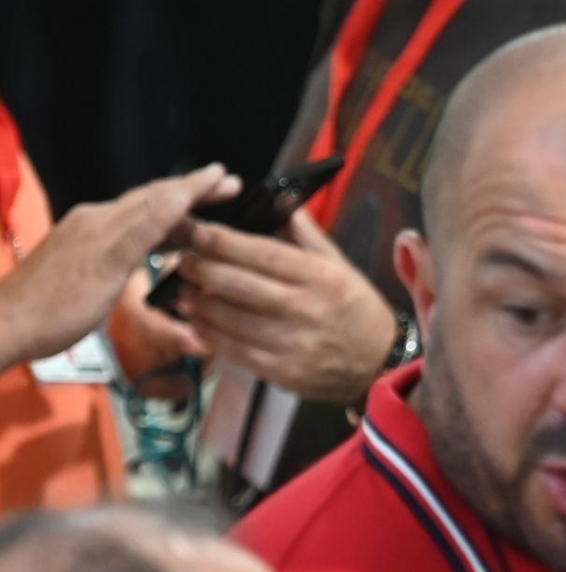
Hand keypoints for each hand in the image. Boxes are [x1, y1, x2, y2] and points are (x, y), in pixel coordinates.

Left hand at [0, 164, 237, 368]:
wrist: (4, 328)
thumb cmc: (57, 310)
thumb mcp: (108, 271)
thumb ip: (145, 230)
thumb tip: (179, 194)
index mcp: (105, 222)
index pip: (159, 195)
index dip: (195, 185)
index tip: (225, 175)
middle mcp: (95, 219)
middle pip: (150, 199)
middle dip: (190, 192)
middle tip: (226, 187)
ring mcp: (83, 234)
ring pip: (138, 214)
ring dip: (173, 210)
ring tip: (203, 213)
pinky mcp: (76, 249)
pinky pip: (124, 228)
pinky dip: (152, 227)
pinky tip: (159, 239)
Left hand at [174, 208, 396, 404]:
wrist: (378, 362)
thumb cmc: (356, 307)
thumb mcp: (340, 265)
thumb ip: (305, 234)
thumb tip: (279, 199)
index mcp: (322, 277)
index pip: (264, 254)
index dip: (225, 242)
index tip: (198, 231)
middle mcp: (306, 308)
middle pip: (239, 284)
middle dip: (202, 268)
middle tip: (182, 258)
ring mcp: (291, 343)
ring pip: (229, 318)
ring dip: (198, 302)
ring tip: (183, 288)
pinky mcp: (280, 371)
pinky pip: (233, 350)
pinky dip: (208, 334)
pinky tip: (196, 321)